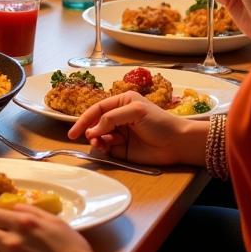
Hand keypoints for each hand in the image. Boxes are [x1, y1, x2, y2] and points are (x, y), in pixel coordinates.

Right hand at [69, 92, 195, 166]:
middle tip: (89, 138)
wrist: (177, 143)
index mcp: (121, 102)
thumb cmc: (159, 122)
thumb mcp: (135, 112)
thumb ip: (112, 118)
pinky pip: (106, 148)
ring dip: (96, 140)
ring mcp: (120, 133)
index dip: (84, 119)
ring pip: (99, 136)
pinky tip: (106, 148)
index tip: (73, 131)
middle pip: (95, 123)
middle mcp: (118, 117)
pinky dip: (103, 148)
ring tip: (100, 144)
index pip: (97, 109)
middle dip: (90, 130)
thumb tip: (94, 129)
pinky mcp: (122, 149)